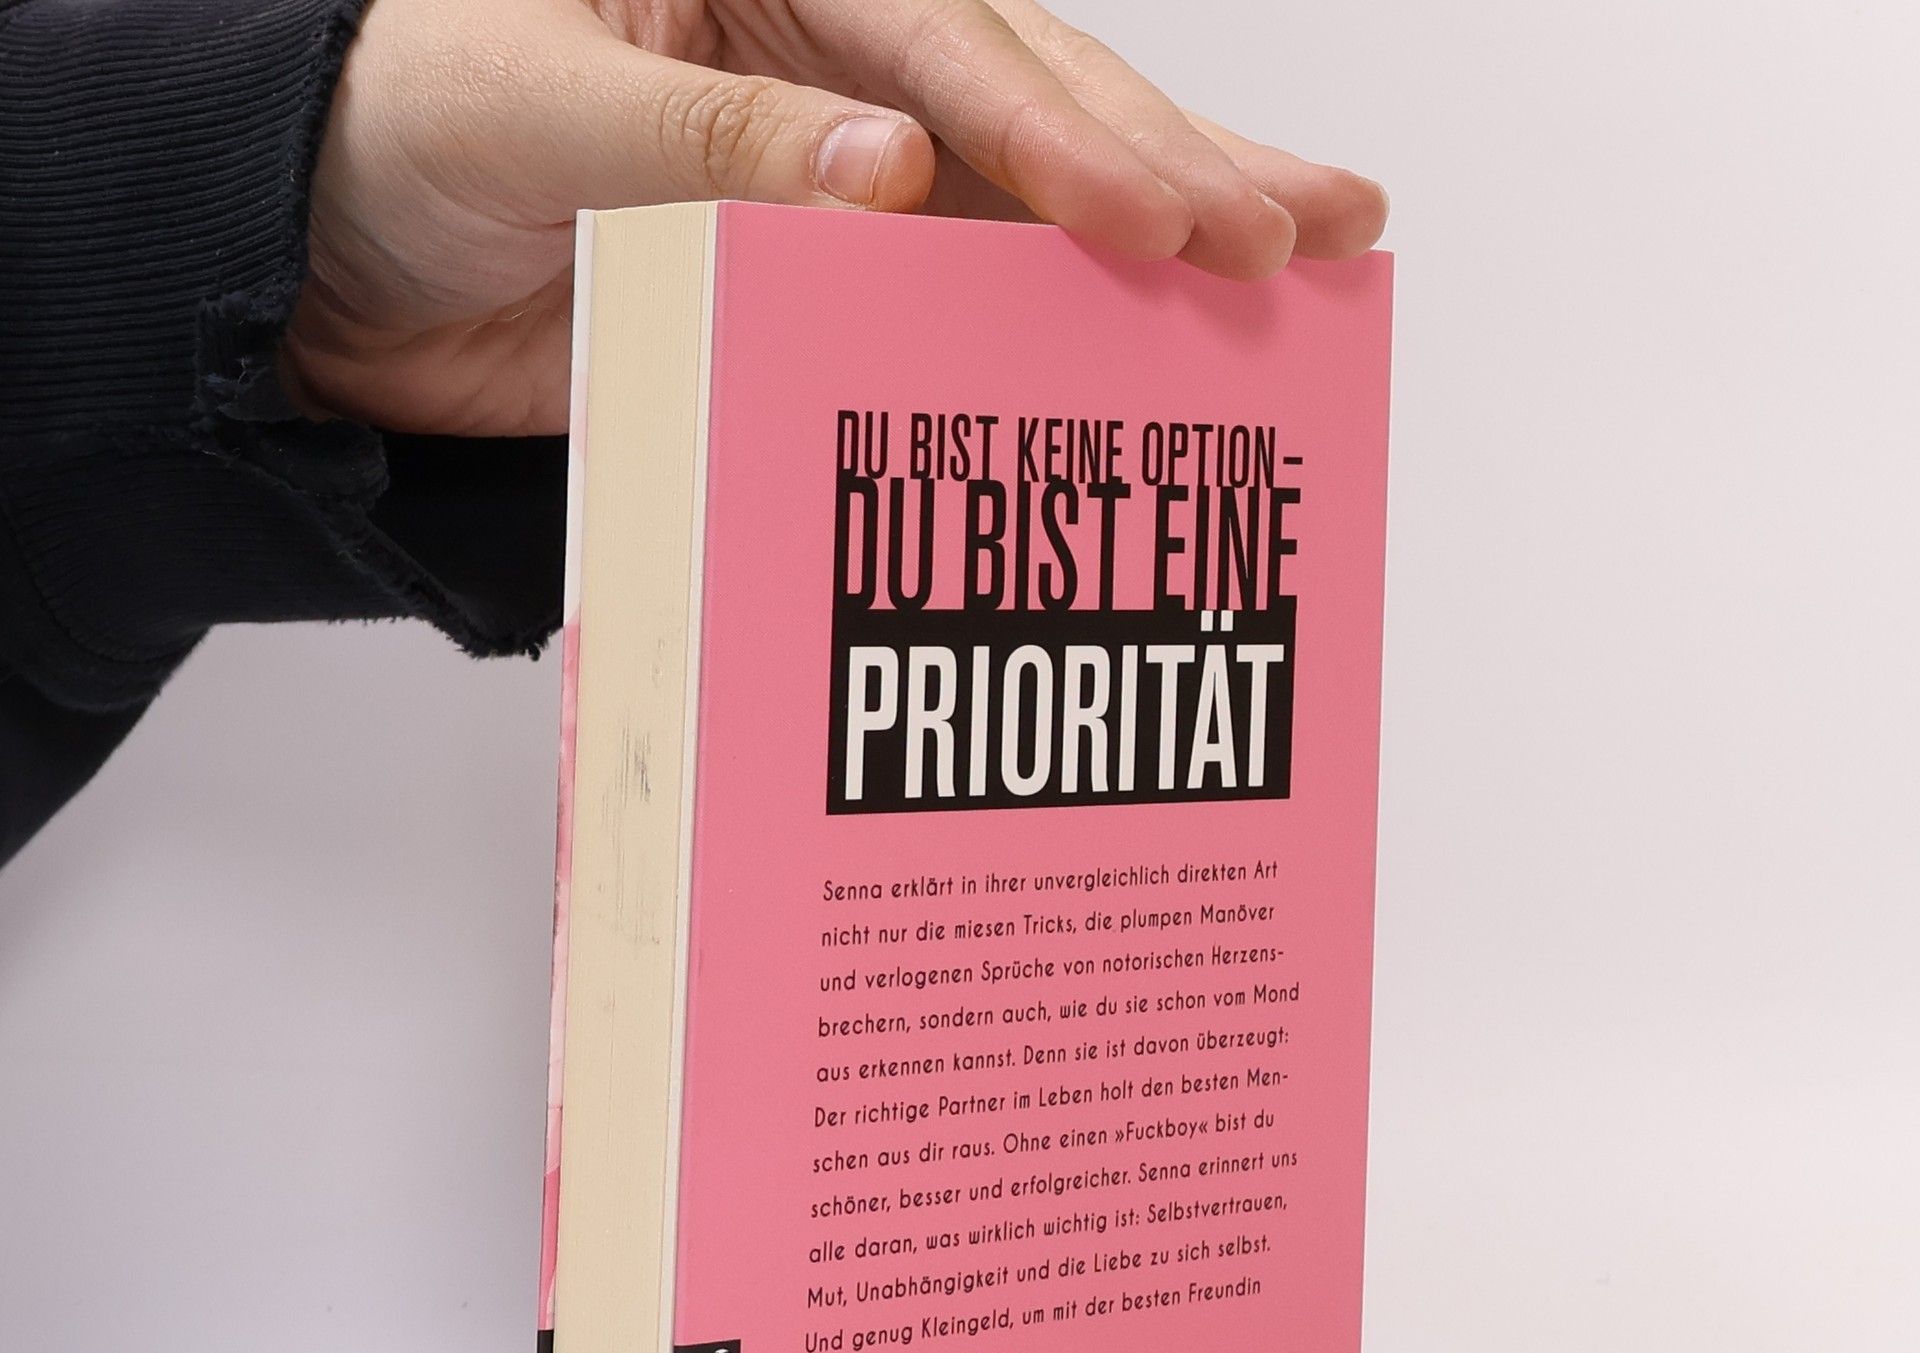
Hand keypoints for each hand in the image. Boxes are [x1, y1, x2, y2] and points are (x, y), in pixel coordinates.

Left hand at [283, 0, 1387, 437]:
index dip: (1067, 136)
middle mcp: (829, 67)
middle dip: (1180, 167)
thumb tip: (892, 177)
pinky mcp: (816, 289)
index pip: (948, 50)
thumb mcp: (534, 100)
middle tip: (1316, 228)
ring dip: (1158, 240)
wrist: (319, 258)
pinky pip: (949, 312)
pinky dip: (1045, 339)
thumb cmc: (393, 124)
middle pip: (1037, 104)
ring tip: (1297, 265)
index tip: (1165, 223)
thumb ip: (710, 139)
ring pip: (1025, 207)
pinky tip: (1145, 356)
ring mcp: (837, 182)